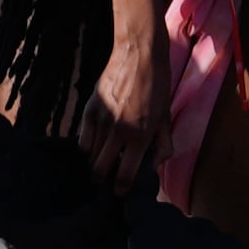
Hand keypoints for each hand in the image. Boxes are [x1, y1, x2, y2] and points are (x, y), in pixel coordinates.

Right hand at [77, 31, 164, 194]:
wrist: (138, 56)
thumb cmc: (157, 88)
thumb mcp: (166, 118)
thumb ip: (162, 146)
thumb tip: (153, 166)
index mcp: (141, 136)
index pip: (126, 173)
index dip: (121, 187)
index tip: (120, 192)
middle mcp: (118, 131)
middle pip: (101, 167)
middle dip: (102, 179)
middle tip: (105, 182)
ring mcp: (101, 119)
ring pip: (90, 153)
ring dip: (93, 163)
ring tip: (97, 166)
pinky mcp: (89, 108)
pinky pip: (82, 137)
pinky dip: (85, 146)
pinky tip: (92, 148)